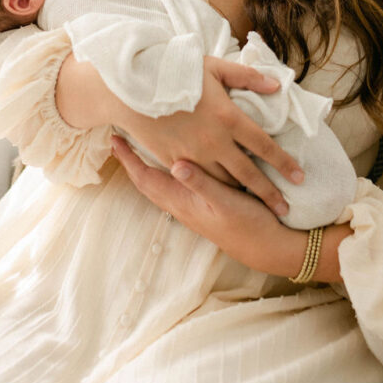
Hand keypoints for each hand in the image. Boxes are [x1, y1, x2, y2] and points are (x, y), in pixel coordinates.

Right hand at [109, 56, 304, 217]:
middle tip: (285, 208)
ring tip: (258, 204)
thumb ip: (247, 77)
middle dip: (269, 192)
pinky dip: (214, 188)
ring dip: (242, 193)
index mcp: (228, 118)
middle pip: (248, 174)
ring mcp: (193, 154)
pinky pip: (199, 180)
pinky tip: (223, 194)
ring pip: (224, 182)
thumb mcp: (215, 68)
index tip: (299, 176)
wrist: (134, 86)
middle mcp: (214, 141)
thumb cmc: (177, 70)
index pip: (264, 146)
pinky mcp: (174, 160)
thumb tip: (275, 85)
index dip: (284, 163)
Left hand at [111, 137, 350, 281]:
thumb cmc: (247, 224)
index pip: (146, 178)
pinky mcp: (204, 203)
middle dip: (132, 159)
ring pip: (160, 181)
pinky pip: (175, 184)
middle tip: (121, 135)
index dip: (129, 159)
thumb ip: (200, 183)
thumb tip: (175, 163)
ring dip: (147, 163)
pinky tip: (174, 159)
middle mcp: (181, 203)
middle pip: (147, 180)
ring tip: (140, 142)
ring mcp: (191, 205)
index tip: (114, 138)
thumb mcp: (225, 202)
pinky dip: (166, 168)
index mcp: (181, 201)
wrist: (267, 247)